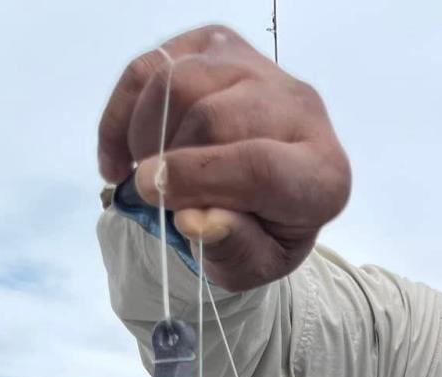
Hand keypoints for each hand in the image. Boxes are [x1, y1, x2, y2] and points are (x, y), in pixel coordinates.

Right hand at [98, 25, 350, 291]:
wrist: (263, 192)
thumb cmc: (261, 233)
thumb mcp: (254, 266)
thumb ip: (233, 250)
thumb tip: (195, 221)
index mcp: (320, 175)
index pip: (259, 166)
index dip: (197, 180)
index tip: (153, 195)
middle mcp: (301, 110)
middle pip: (213, 118)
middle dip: (169, 161)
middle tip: (155, 197)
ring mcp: (258, 68)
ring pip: (181, 82)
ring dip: (145, 134)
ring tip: (146, 174)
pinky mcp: (218, 46)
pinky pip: (154, 66)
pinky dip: (123, 112)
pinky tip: (121, 154)